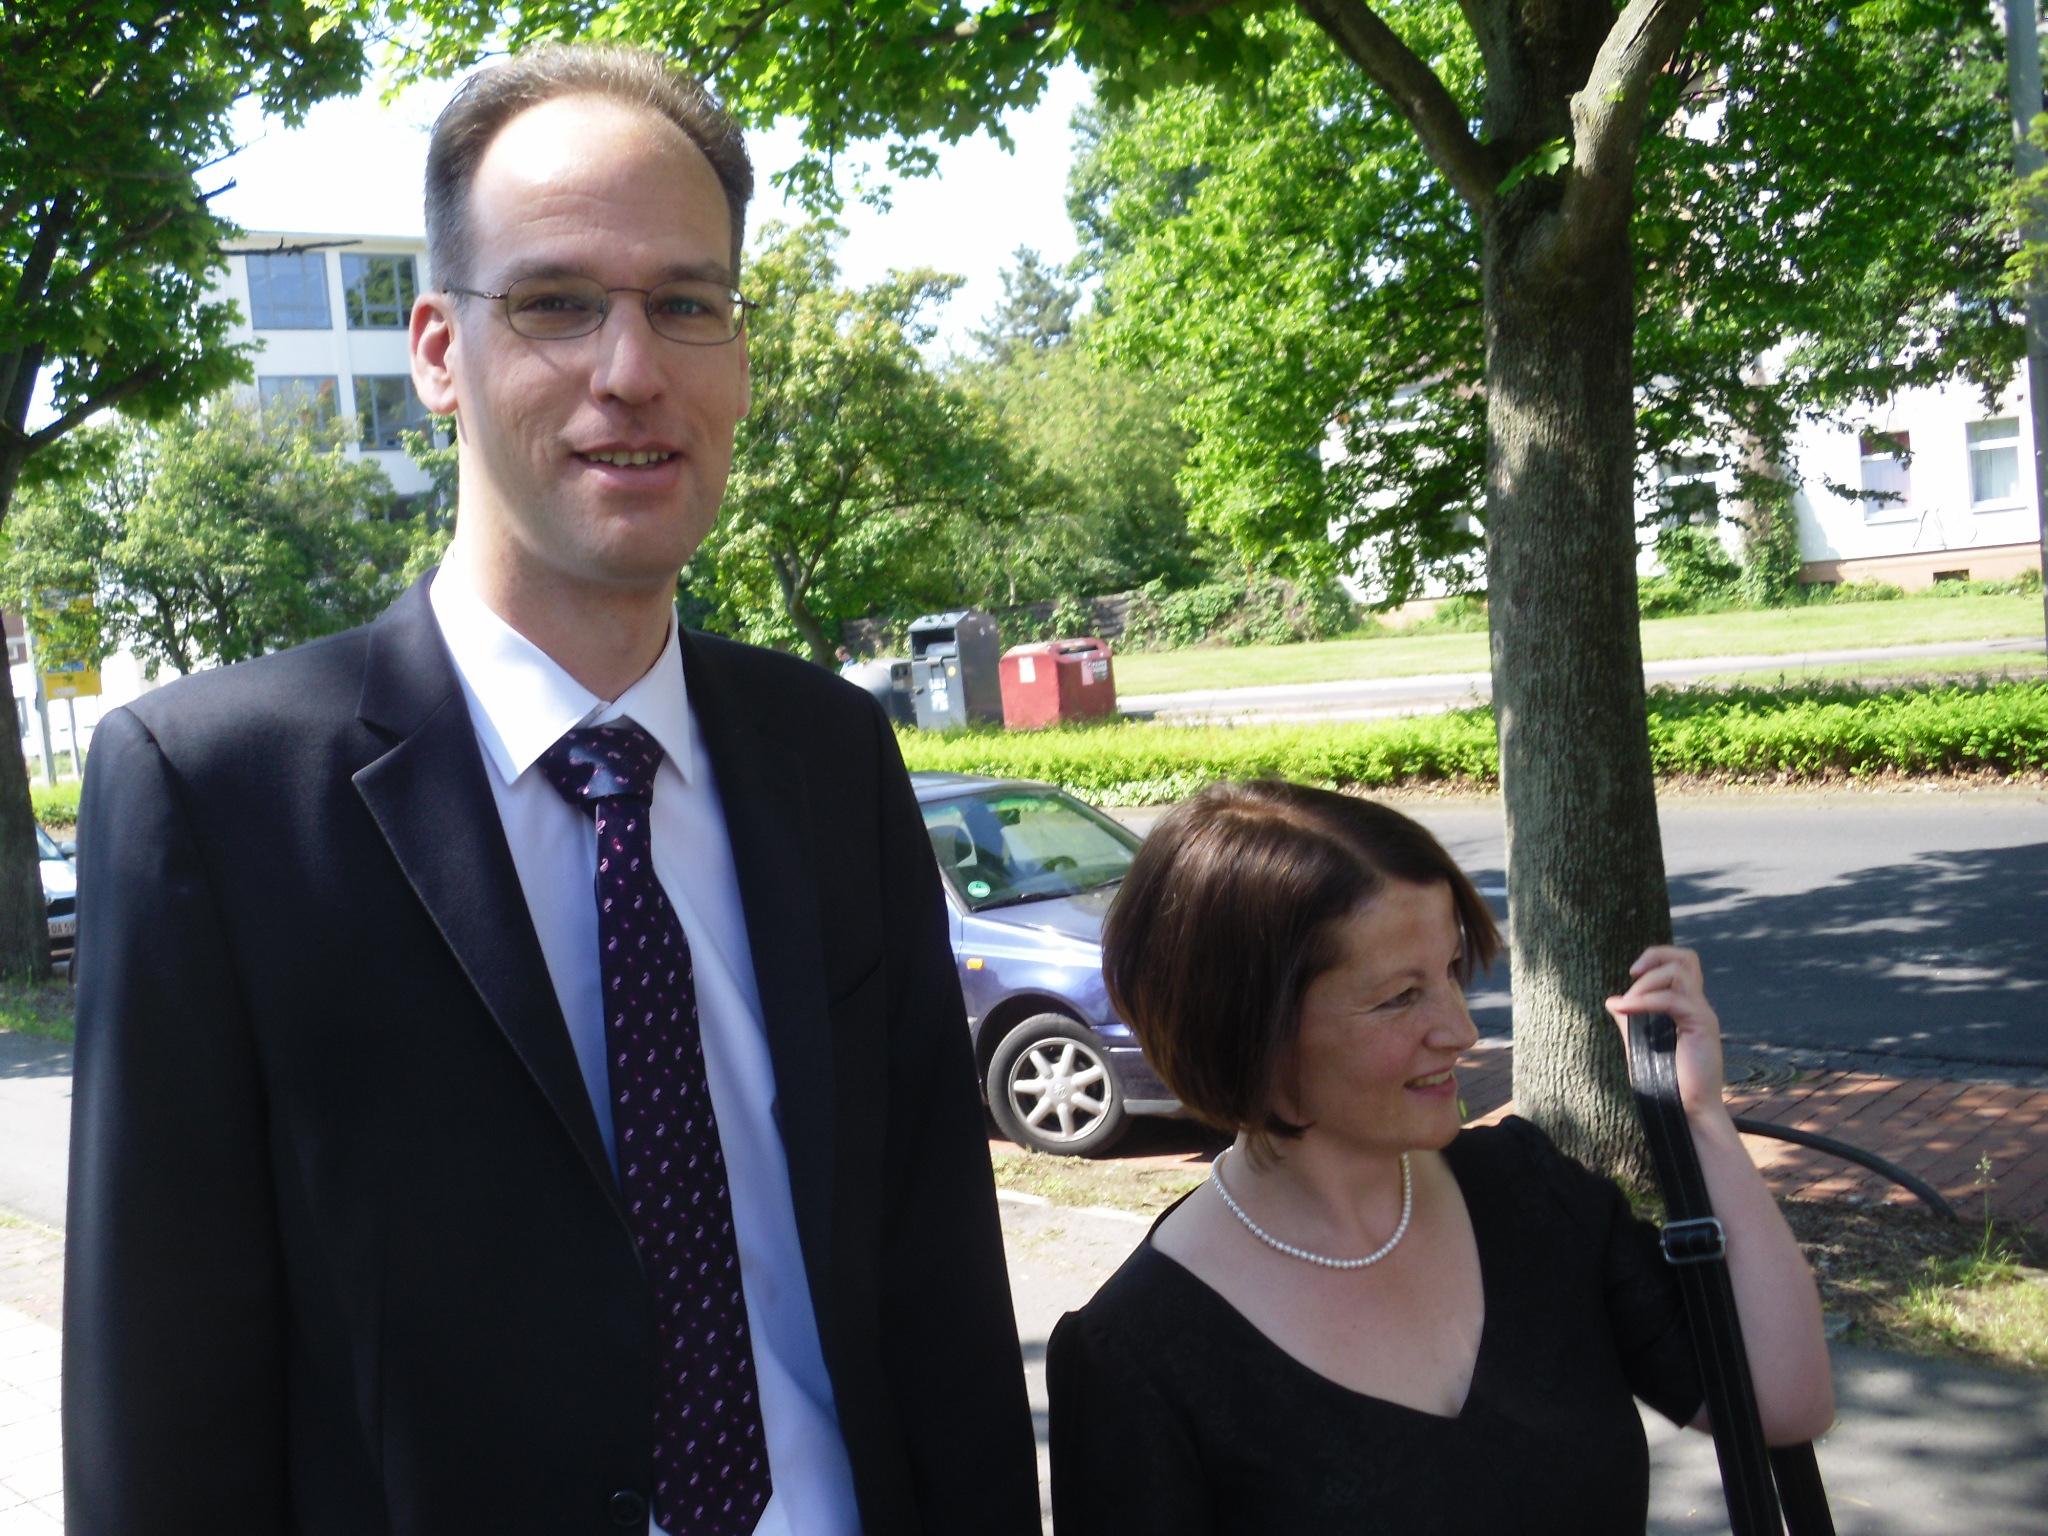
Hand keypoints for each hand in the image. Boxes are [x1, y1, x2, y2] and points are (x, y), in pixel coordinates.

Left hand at [1606, 945, 1729, 1123]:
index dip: (1656, 958)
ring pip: (1679, 973)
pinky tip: (1627, 1009)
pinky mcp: (1702, 1026)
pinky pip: (1672, 1000)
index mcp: (1685, 1007)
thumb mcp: (1640, 1045)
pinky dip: (1645, 1001)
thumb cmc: (1667, 1083)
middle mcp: (1697, 1006)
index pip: (1681, 964)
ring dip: (1646, 982)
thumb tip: (1612, 1000)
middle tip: (1632, 973)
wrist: (1686, 1111)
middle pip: (1687, 958)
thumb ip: (1630, 1022)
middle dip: (1655, 955)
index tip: (1632, 973)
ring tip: (1627, 1004)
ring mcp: (1702, 1014)